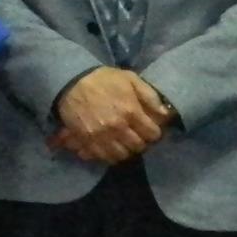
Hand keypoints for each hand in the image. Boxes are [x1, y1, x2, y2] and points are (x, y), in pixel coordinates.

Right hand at [50, 67, 172, 163]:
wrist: (71, 82)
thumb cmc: (104, 80)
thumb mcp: (131, 79)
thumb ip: (150, 96)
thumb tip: (165, 114)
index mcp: (131, 111)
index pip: (152, 134)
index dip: (154, 133)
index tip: (150, 129)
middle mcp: (117, 127)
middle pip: (137, 147)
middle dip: (140, 142)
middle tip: (137, 136)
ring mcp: (100, 136)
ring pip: (120, 155)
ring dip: (124, 151)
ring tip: (123, 143)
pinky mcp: (86, 141)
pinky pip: (101, 157)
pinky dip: (107, 155)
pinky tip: (108, 147)